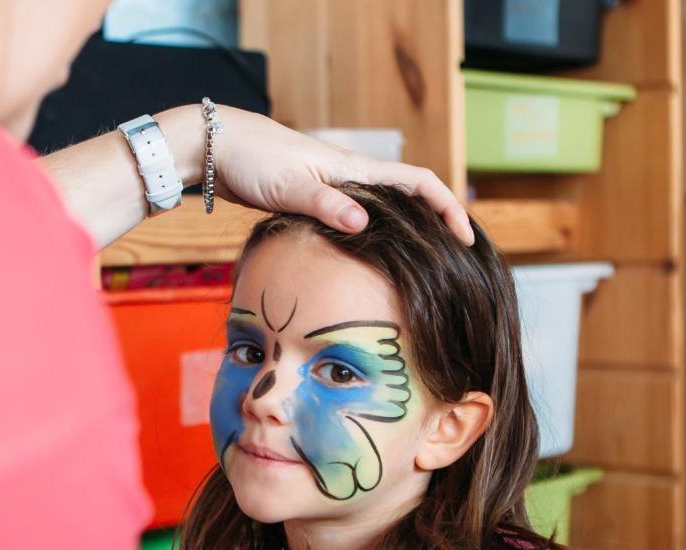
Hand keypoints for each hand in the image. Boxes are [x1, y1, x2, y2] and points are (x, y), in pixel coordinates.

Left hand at [213, 106, 473, 245]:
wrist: (220, 147)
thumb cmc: (253, 160)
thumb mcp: (289, 185)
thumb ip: (326, 204)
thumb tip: (363, 224)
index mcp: (356, 169)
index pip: (419, 183)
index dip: (448, 207)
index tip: (465, 237)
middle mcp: (354, 177)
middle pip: (412, 198)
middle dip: (439, 224)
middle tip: (455, 260)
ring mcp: (339, 189)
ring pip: (389, 210)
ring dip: (412, 232)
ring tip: (427, 266)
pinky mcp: (321, 202)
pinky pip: (364, 220)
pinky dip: (381, 237)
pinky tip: (378, 261)